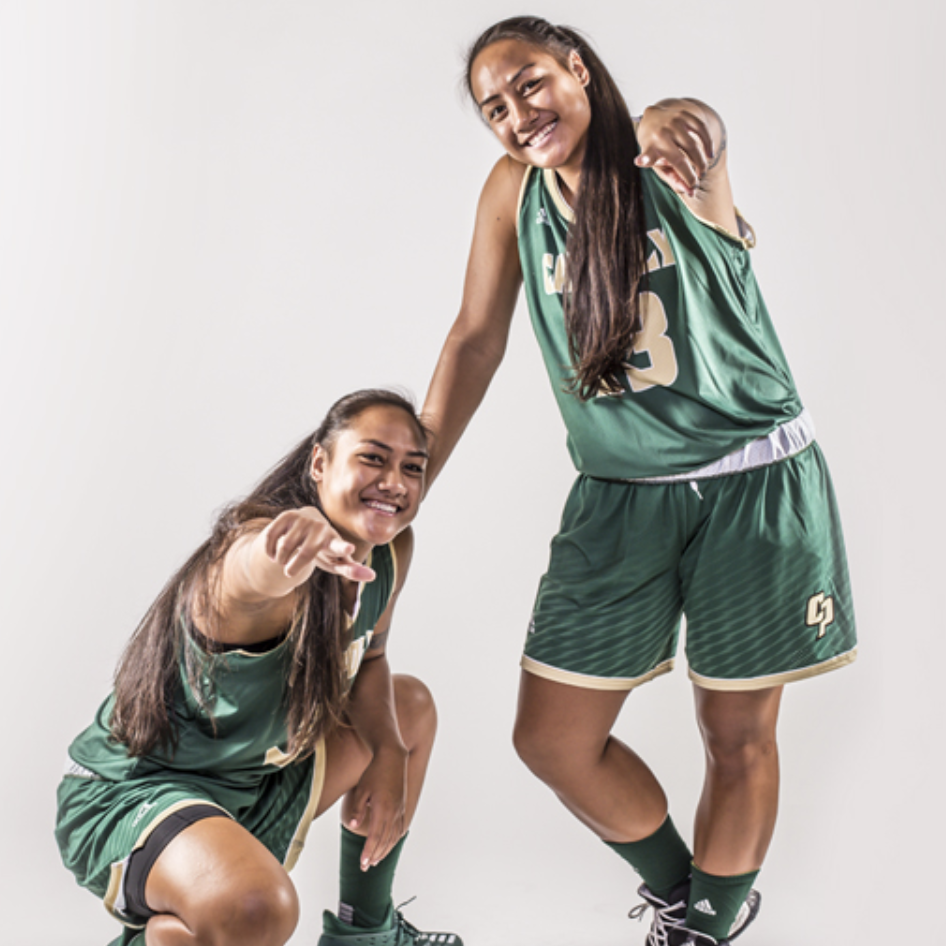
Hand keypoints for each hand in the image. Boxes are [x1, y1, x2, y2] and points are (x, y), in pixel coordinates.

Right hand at [262, 507, 375, 582]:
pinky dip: (270, 550)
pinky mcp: (287, 515)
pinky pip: (272, 537)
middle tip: (289, 572)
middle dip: (295, 566)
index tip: (349, 550)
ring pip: (286, 546)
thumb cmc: (323, 548)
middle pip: (306, 552)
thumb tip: (373, 576)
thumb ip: (352, 570)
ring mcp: (304, 520)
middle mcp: (320, 528)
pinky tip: (274, 553)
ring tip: (284, 560)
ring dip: (281, 559)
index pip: (338, 546)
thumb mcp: (336, 561)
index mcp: (333, 541)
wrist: (305, 524)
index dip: (343, 549)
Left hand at [346, 745, 408, 869]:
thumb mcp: (362, 789)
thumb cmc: (374, 772)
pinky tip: (389, 844)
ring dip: (385, 850)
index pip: (375, 837)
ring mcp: (399, 809)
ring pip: (393, 836)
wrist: (392, 757)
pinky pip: (399, 827)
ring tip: (376, 860)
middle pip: (384, 840)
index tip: (363, 863)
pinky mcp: (402, 805)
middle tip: (366, 867)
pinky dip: (394, 839)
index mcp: (382, 809)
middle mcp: (393, 812)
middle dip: (375, 855)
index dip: (369, 851)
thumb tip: (350, 825)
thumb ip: (357, 808)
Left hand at [635, 99, 718, 197]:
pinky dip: (708, 143)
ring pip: (693, 146)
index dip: (644, 159)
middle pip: (678, 159)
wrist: (653, 117)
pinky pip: (701, 129)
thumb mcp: (658, 164)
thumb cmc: (656, 147)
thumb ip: (674, 179)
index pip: (648, 157)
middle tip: (695, 184)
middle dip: (689, 175)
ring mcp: (672, 123)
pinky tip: (709, 155)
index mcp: (649, 147)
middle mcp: (660, 134)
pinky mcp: (684, 114)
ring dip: (701, 162)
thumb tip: (692, 192)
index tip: (640, 161)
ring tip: (702, 172)